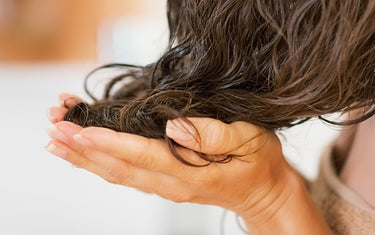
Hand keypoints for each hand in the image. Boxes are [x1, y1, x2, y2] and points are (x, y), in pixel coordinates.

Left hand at [46, 93, 297, 224]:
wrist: (263, 190)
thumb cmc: (258, 161)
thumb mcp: (248, 140)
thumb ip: (212, 135)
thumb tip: (175, 125)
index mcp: (191, 171)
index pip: (141, 155)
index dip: (108, 142)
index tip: (78, 130)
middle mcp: (172, 183)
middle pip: (119, 168)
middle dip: (83, 150)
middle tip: (54, 129)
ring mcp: (166, 186)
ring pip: (117, 174)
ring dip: (85, 159)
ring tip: (57, 142)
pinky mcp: (164, 183)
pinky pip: (126, 176)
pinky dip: (101, 165)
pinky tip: (86, 157)